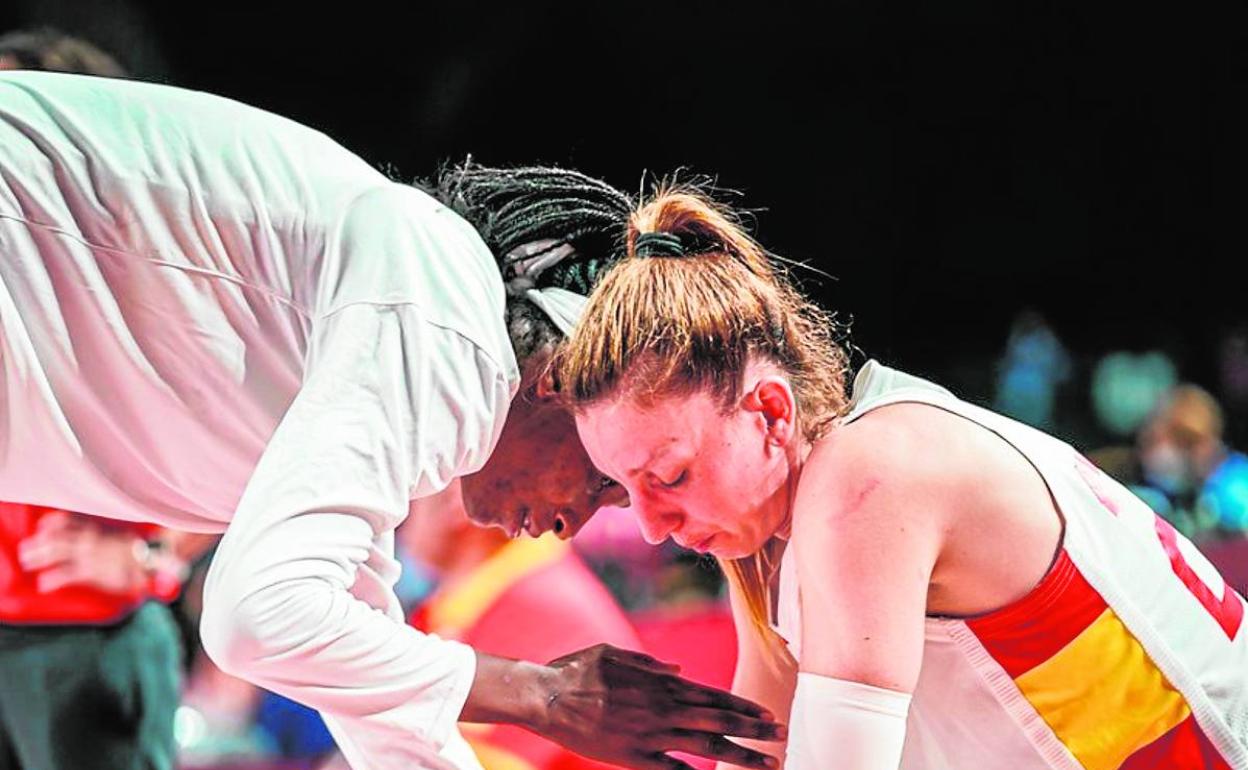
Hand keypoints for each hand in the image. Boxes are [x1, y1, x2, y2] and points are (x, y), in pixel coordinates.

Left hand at [17, 511, 146, 593]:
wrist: (152, 562)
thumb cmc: (139, 553)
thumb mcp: (121, 538)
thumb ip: (104, 535)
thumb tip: (91, 535)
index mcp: (98, 530)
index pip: (71, 521)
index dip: (54, 522)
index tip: (43, 525)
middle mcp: (90, 539)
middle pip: (57, 537)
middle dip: (39, 543)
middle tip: (26, 550)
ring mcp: (88, 555)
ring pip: (56, 551)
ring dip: (39, 556)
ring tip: (28, 562)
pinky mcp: (90, 572)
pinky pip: (66, 574)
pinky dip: (53, 579)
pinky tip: (44, 584)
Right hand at [538, 644, 785, 769]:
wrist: (547, 696)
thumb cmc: (578, 670)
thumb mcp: (616, 654)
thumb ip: (650, 664)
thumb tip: (679, 671)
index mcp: (661, 682)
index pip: (713, 696)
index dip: (742, 707)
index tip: (767, 715)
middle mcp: (662, 707)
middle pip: (718, 720)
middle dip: (752, 730)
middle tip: (781, 737)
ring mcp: (650, 734)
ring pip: (705, 746)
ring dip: (739, 754)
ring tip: (766, 763)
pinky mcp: (633, 757)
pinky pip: (672, 769)